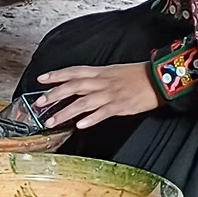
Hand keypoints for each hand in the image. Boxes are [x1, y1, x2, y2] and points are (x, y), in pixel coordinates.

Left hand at [33, 61, 157, 130]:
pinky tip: (79, 125)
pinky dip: (91, 118)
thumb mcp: (115, 72)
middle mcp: (102, 82)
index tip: (42, 79)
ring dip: (66, 111)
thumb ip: (98, 79)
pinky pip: (103, 113)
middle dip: (54, 94)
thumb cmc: (138, 76)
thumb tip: (82, 86)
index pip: (74, 71)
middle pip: (74, 86)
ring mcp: (110, 94)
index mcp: (101, 72)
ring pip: (83, 102)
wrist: (159, 78)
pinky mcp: (120, 106)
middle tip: (38, 103)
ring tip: (52, 121)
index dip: (57, 75)